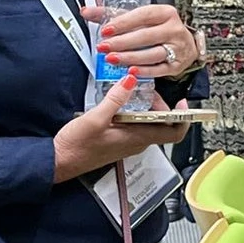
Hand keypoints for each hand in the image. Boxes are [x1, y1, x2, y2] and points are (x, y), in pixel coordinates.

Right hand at [52, 71, 190, 181]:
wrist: (60, 161)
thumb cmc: (76, 146)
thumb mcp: (96, 117)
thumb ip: (116, 98)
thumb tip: (131, 81)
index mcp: (138, 138)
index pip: (174, 132)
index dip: (183, 117)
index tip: (182, 101)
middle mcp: (137, 142)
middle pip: (162, 123)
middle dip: (159, 105)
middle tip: (146, 91)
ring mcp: (129, 142)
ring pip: (148, 123)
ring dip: (145, 107)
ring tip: (132, 93)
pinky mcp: (119, 140)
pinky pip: (135, 125)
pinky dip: (133, 112)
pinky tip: (120, 103)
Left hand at [85, 3, 197, 76]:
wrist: (184, 44)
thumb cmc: (158, 28)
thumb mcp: (139, 18)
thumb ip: (112, 15)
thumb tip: (86, 11)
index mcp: (165, 13)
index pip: (142, 16)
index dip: (123, 23)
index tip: (105, 30)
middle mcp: (174, 29)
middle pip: (146, 36)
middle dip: (122, 43)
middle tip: (103, 47)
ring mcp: (177, 48)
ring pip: (152, 54)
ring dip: (130, 58)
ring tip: (112, 59)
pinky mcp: (177, 65)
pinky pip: (159, 70)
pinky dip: (144, 71)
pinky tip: (130, 72)